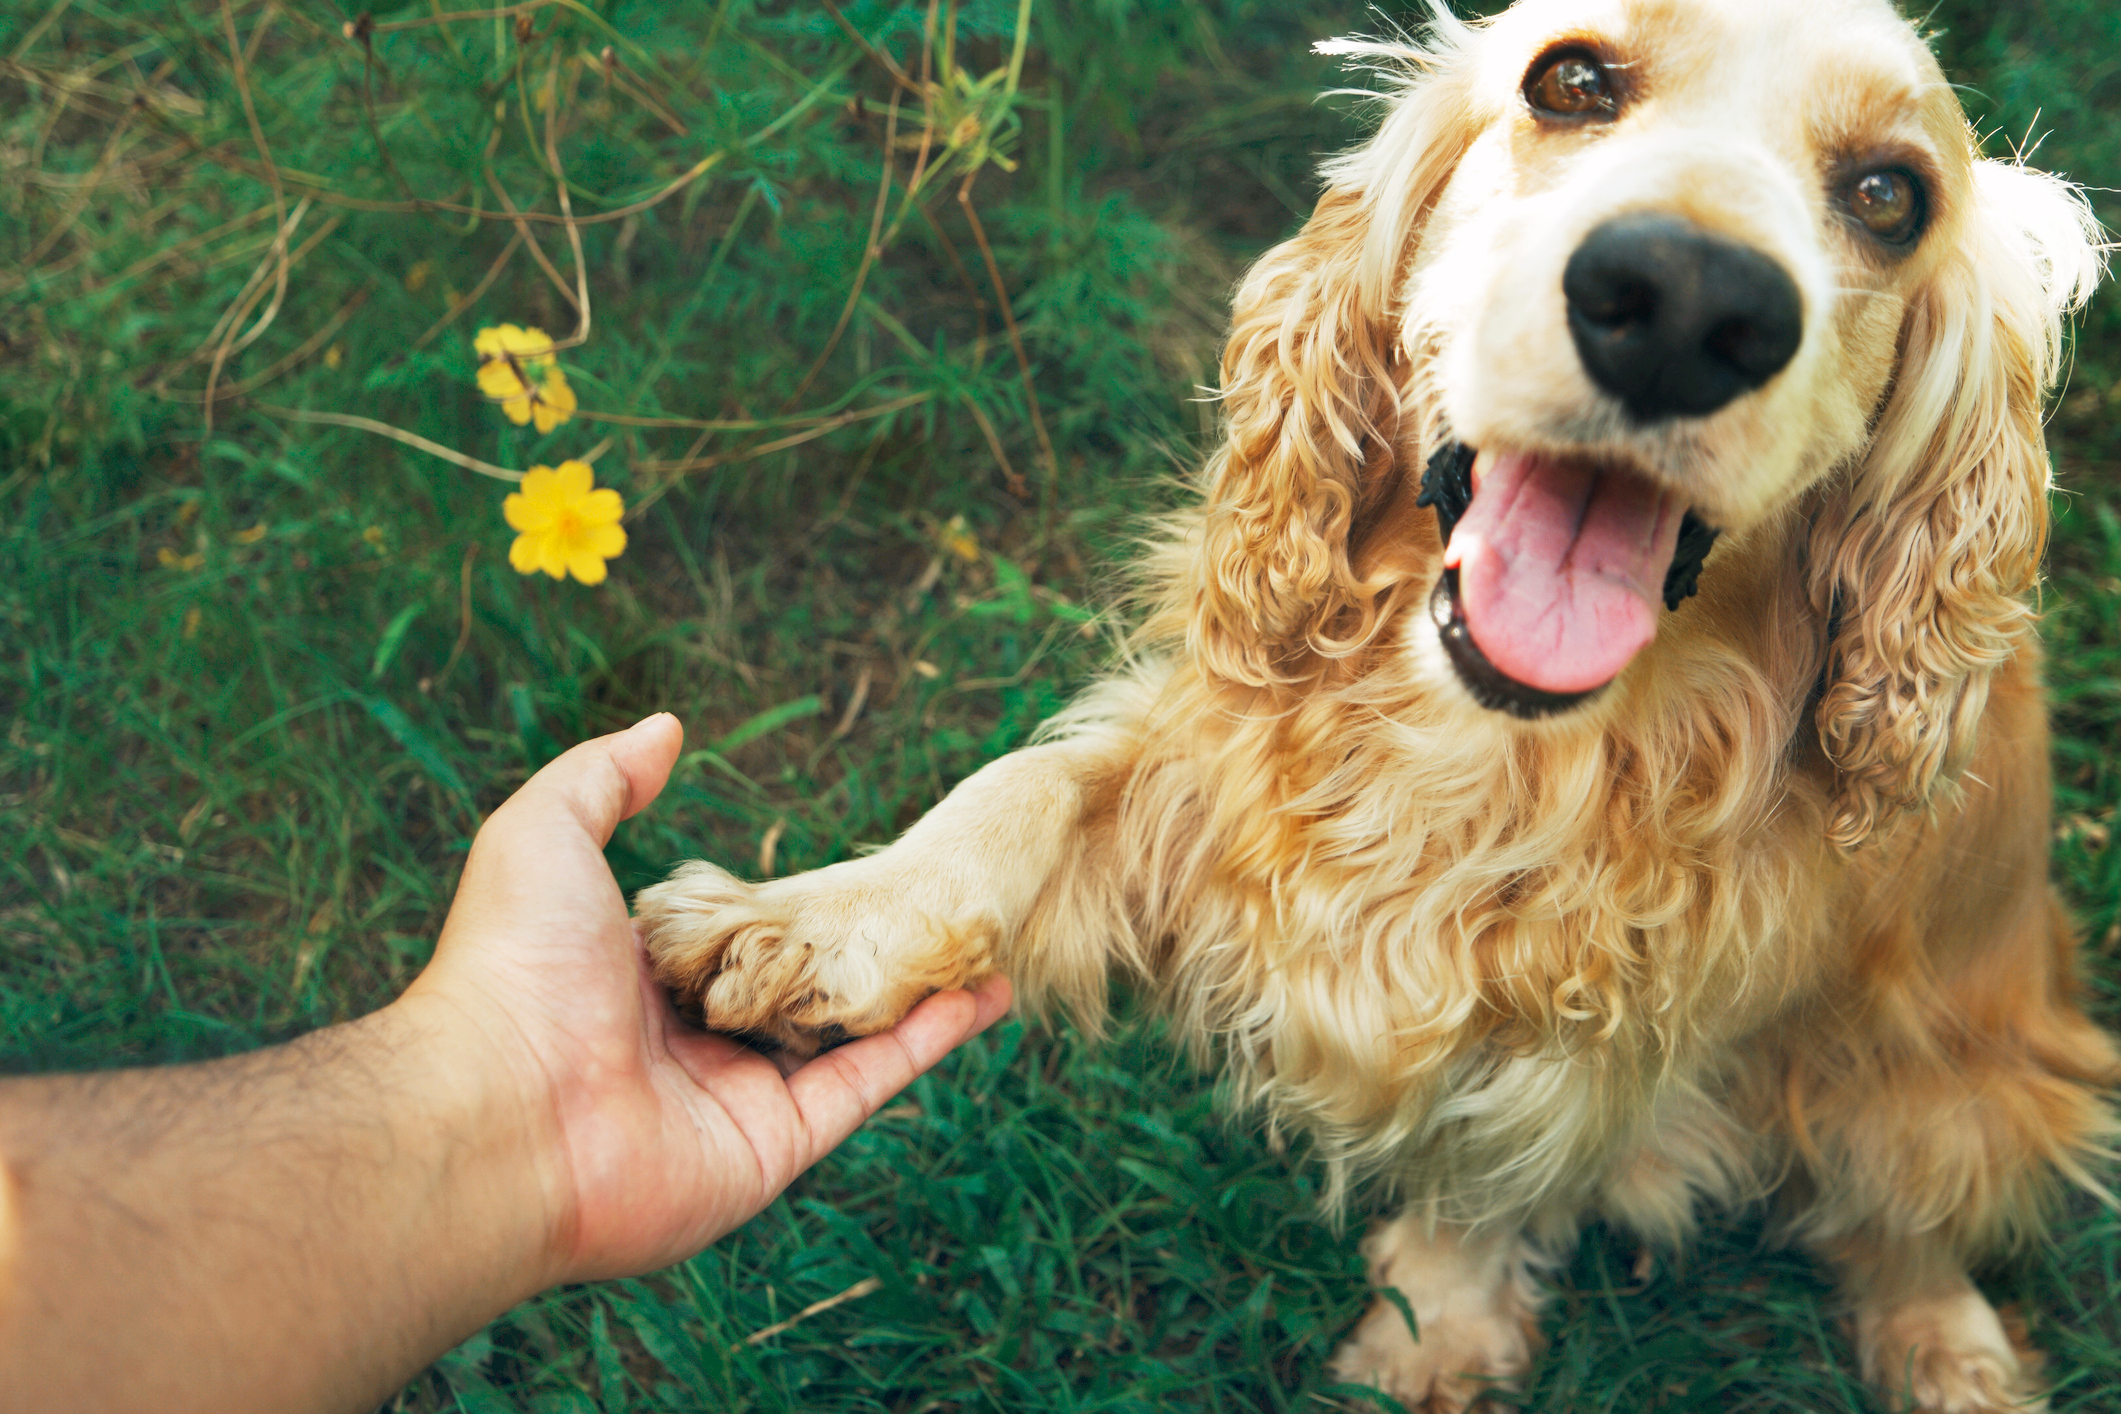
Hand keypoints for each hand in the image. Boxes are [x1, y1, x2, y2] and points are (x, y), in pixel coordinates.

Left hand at [402, 713, 1012, 1284]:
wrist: (500, 1109)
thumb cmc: (513, 966)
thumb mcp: (544, 834)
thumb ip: (604, 776)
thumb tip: (667, 727)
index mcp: (639, 978)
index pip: (732, 936)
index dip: (789, 905)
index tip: (846, 873)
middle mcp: (691, 1041)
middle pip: (800, 987)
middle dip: (864, 950)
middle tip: (933, 905)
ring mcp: (737, 1096)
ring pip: (846, 1035)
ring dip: (916, 991)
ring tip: (984, 943)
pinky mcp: (776, 1145)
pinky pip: (866, 1083)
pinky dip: (928, 1041)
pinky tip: (984, 996)